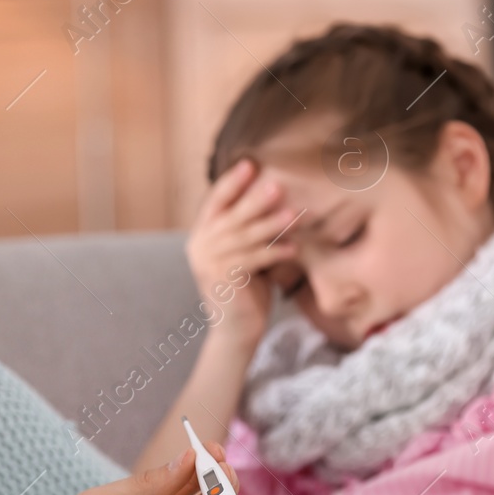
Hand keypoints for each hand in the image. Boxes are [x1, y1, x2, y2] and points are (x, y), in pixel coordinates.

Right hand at [187, 158, 298, 350]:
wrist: (236, 330)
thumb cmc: (246, 288)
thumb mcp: (244, 253)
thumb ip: (246, 229)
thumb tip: (273, 194)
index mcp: (201, 234)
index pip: (215, 201)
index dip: (232, 182)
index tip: (250, 164)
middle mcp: (199, 246)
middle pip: (231, 217)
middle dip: (255, 200)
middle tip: (277, 185)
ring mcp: (208, 263)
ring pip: (244, 237)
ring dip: (271, 225)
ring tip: (294, 215)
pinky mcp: (222, 280)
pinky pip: (252, 259)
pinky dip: (274, 252)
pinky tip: (293, 248)